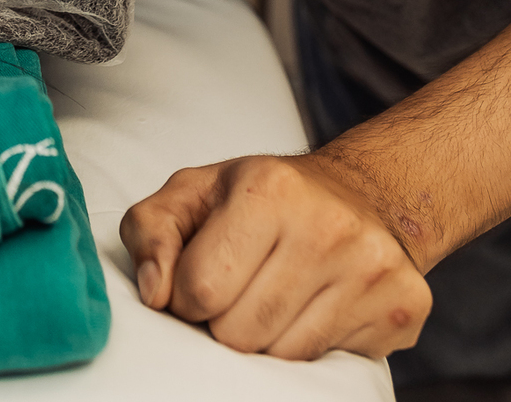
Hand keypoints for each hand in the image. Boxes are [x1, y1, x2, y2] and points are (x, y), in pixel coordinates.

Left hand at [120, 151, 431, 358]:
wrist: (363, 192)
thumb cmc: (263, 197)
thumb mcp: (195, 191)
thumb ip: (151, 230)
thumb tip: (153, 290)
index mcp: (270, 188)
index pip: (199, 288)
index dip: (187, 294)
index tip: (203, 276)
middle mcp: (328, 226)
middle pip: (240, 334)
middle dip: (225, 320)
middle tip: (242, 286)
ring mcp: (372, 270)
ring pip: (281, 358)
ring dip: (265, 338)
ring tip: (275, 294)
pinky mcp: (403, 308)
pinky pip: (327, 366)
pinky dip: (309, 346)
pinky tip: (316, 305)